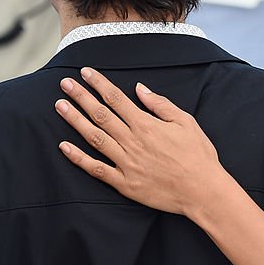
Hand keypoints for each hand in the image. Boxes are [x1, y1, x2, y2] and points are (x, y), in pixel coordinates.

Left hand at [54, 68, 222, 214]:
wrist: (203, 191)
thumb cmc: (198, 156)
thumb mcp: (186, 123)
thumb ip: (161, 105)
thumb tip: (140, 89)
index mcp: (146, 125)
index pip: (116, 99)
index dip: (99, 84)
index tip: (85, 73)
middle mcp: (132, 142)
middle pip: (100, 114)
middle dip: (80, 97)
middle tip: (64, 84)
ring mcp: (126, 163)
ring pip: (94, 138)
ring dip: (75, 121)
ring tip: (60, 106)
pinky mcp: (125, 183)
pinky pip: (96, 169)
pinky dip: (79, 158)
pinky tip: (64, 147)